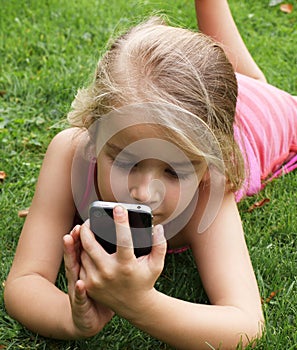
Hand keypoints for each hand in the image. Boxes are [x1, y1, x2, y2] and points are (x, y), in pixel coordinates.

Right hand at [63, 225, 113, 337]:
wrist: (93, 319)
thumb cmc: (100, 291)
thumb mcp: (99, 271)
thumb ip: (102, 255)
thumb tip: (113, 236)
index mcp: (86, 265)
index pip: (82, 248)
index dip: (80, 236)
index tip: (82, 224)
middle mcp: (80, 274)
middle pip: (74, 254)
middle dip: (73, 241)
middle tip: (75, 228)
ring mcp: (79, 288)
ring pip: (72, 270)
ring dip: (70, 256)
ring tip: (69, 240)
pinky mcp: (81, 304)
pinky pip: (80, 296)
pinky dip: (80, 290)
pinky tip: (82, 284)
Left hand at [79, 206, 166, 320]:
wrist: (134, 305)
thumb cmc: (145, 280)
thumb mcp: (156, 264)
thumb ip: (159, 245)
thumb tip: (158, 227)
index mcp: (127, 266)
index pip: (123, 240)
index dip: (121, 222)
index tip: (119, 209)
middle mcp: (109, 273)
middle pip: (91, 244)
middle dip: (87, 229)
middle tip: (90, 220)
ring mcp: (96, 281)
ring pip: (83, 253)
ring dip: (84, 241)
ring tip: (88, 231)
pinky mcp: (88, 286)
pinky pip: (81, 264)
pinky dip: (82, 253)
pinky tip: (87, 246)